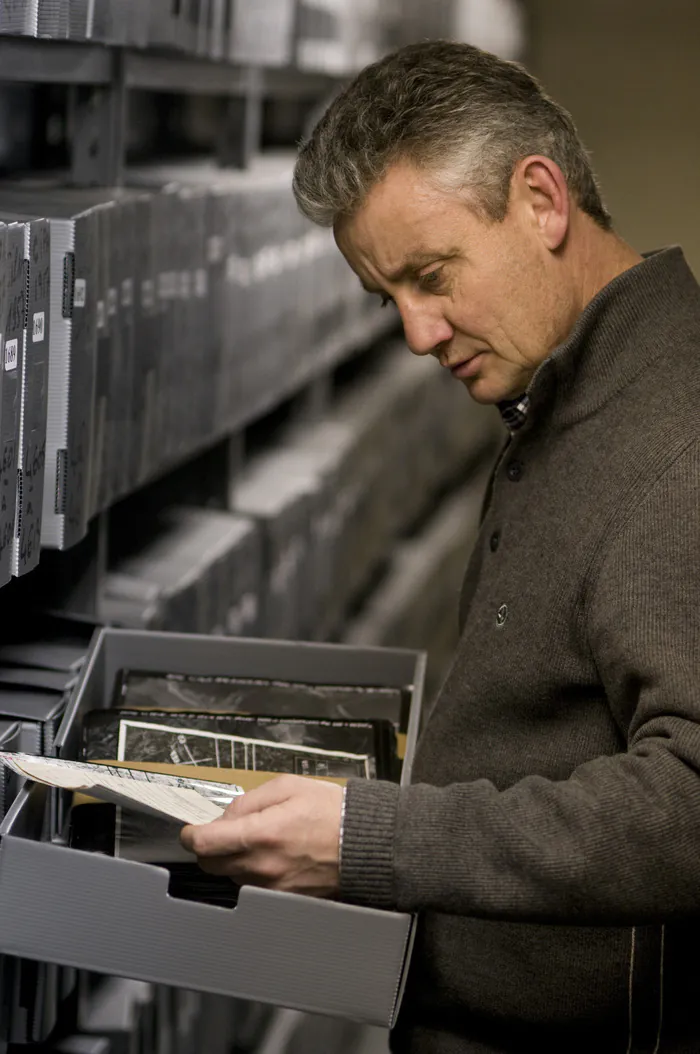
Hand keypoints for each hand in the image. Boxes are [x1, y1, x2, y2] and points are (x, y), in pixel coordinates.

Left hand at [180, 775, 343, 897]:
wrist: (364, 844)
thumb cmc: (330, 811)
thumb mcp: (288, 787)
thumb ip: (249, 799)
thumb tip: (226, 816)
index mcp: (260, 834)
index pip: (204, 843)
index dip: (190, 835)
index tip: (190, 831)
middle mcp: (261, 865)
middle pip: (210, 864)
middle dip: (209, 848)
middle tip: (223, 833)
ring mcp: (271, 886)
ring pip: (231, 876)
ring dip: (233, 860)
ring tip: (259, 841)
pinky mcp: (282, 898)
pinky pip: (253, 887)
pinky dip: (253, 872)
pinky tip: (273, 856)